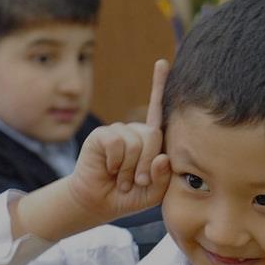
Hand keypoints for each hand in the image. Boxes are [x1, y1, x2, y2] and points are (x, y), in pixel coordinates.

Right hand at [68, 59, 172, 222]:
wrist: (100, 202)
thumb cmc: (130, 195)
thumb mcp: (155, 191)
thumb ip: (164, 177)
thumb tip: (162, 158)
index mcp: (151, 141)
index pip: (157, 110)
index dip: (159, 85)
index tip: (163, 63)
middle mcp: (135, 131)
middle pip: (153, 136)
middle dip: (147, 164)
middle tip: (137, 181)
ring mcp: (118, 131)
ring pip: (135, 143)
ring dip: (129, 168)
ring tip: (121, 178)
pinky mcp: (101, 135)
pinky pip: (116, 144)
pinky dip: (115, 162)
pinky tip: (108, 169)